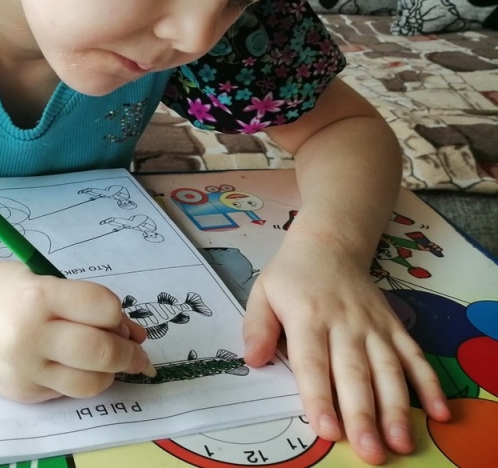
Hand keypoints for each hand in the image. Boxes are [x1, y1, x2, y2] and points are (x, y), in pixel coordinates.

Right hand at [0, 262, 149, 401]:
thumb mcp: (36, 278)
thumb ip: (83, 302)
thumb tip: (133, 333)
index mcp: (36, 297)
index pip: (102, 308)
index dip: (116, 312)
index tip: (114, 314)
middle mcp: (31, 337)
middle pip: (102, 352)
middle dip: (129, 352)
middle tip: (135, 348)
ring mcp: (25, 370)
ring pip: (91, 382)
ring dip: (110, 372)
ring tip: (108, 359)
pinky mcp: (22, 393)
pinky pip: (67, 391)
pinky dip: (80, 379)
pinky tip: (71, 364)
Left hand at [243, 236, 449, 464]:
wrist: (328, 244)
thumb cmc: (292, 277)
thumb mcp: (263, 293)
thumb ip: (256, 327)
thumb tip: (252, 361)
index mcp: (307, 317)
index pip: (313, 363)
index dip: (320, 397)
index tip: (327, 430)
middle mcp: (344, 324)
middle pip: (354, 373)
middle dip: (363, 415)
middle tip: (370, 452)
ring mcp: (374, 326)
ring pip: (388, 369)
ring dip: (396, 408)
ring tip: (401, 442)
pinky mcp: (394, 326)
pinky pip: (415, 356)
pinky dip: (429, 384)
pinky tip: (439, 412)